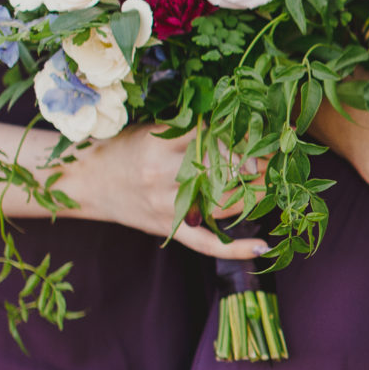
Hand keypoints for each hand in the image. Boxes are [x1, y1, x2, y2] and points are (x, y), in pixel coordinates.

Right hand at [62, 126, 267, 261]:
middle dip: (260, 167)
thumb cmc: (124, 148)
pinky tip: (263, 247)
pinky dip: (236, 248)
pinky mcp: (170, 228)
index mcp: (163, 145)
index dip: (249, 139)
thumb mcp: (154, 130)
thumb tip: (239, 121)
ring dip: (258, 196)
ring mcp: (168, 206)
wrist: (85, 181)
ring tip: (282, 186)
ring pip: (225, 204)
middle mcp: (166, 176)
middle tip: (283, 160)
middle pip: (228, 173)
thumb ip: (191, 130)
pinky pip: (207, 244)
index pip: (219, 141)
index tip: (271, 135)